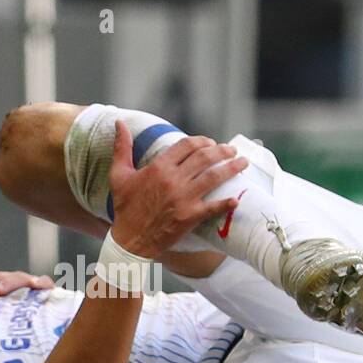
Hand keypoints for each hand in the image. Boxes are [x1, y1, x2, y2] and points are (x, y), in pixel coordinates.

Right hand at [106, 121, 246, 259]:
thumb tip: (119, 123)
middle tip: (231, 150)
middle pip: (204, 158)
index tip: (210, 143)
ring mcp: (183, 199)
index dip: (201, 141)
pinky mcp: (190, 217)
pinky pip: (213, 208)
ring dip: (231, 168)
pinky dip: (226, 203)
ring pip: (213, 177)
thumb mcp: (119, 175)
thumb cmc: (124, 208)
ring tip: (243, 163)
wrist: (129, 240)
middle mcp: (173, 180)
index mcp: (159, 167)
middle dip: (222, 151)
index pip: (186, 146)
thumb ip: (122, 147)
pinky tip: (236, 199)